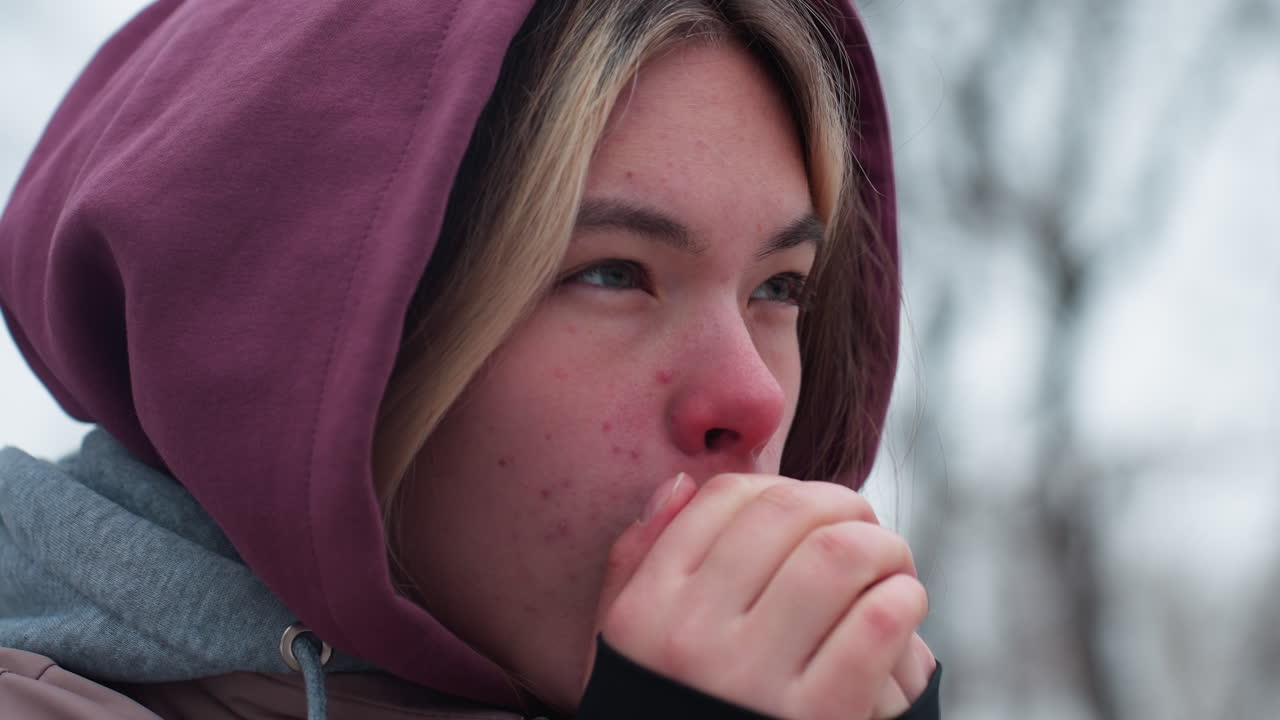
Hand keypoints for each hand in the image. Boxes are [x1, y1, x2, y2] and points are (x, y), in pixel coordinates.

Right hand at [594, 473, 934, 719]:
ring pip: (840, 556)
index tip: (807, 510)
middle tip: (864, 526)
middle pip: (788, 513)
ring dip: (882, 545)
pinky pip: (878, 624)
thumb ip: (635, 563)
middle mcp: (692, 640)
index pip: (724, 500)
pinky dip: (903, 599)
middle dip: (842, 504)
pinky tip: (902, 605)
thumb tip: (680, 482)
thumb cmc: (670, 712)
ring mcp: (755, 682)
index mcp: (646, 611)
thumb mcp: (626, 648)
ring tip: (890, 564)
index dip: (780, 485)